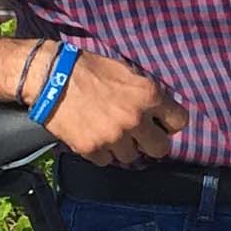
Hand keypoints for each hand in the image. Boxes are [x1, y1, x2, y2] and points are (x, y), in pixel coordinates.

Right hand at [41, 48, 188, 166]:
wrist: (51, 76)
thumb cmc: (88, 69)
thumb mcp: (125, 71)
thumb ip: (145, 92)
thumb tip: (159, 110)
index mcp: (147, 95)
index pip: (179, 122)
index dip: (169, 123)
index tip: (161, 124)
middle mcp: (135, 118)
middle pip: (160, 149)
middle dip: (151, 143)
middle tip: (139, 136)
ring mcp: (113, 136)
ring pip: (131, 158)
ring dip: (123, 148)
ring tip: (109, 131)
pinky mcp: (92, 149)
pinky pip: (106, 161)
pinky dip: (101, 152)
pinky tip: (93, 135)